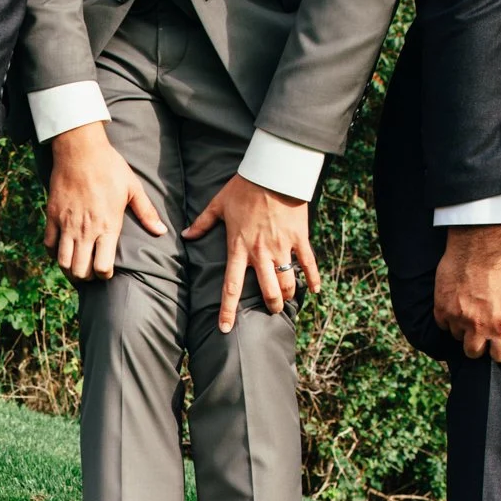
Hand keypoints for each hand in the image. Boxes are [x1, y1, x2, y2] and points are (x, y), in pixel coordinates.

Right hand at [42, 122, 165, 280]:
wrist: (81, 150)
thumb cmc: (110, 167)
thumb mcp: (133, 188)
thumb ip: (146, 213)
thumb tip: (161, 231)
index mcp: (108, 226)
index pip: (102, 267)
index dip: (104, 275)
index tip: (107, 270)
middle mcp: (86, 230)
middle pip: (80, 271)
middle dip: (86, 278)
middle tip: (90, 272)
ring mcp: (67, 224)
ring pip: (62, 262)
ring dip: (69, 269)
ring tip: (75, 266)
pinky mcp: (52, 216)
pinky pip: (48, 244)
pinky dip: (53, 252)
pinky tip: (61, 250)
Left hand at [184, 174, 320, 331]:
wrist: (274, 172)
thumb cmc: (244, 188)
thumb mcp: (218, 204)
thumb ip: (202, 223)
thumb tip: (185, 235)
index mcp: (239, 248)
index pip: (231, 286)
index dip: (228, 310)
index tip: (226, 328)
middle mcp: (261, 252)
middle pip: (267, 290)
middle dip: (271, 305)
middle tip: (271, 312)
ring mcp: (282, 246)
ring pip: (288, 281)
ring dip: (288, 295)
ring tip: (287, 301)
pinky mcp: (299, 238)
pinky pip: (308, 263)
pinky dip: (313, 278)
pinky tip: (315, 290)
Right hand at [432, 225, 500, 361]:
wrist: (479, 244)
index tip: (500, 342)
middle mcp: (478, 326)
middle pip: (474, 353)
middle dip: (479, 345)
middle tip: (481, 331)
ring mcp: (458, 317)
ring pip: (457, 337)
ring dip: (463, 329)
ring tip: (469, 313)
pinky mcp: (441, 307)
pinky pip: (442, 324)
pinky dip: (448, 318)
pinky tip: (456, 306)